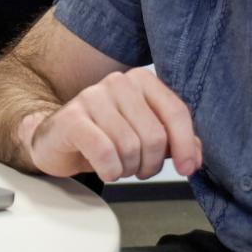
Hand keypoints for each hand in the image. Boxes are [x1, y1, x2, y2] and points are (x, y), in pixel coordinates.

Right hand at [17, 67, 200, 181]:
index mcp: (140, 81)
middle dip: (151, 164)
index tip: (187, 168)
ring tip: (118, 166)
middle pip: (154, 135)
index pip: (176, 111)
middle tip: (139, 169)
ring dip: (127, 169)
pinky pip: (105, 152)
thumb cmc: (103, 136)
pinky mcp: (72, 118)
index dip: (186, 144)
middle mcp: (117, 83)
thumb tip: (195, 158)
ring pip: (130, 147)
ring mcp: (92, 97)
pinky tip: (105, 169)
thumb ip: (174, 142)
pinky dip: (110, 170)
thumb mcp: (143, 136)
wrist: (56, 141)